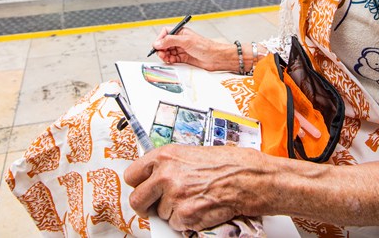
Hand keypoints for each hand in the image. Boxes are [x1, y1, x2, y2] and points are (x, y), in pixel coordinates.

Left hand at [124, 144, 263, 231]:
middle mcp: (165, 174)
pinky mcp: (185, 215)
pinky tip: (199, 206)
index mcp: (165, 156)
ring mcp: (174, 196)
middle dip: (146, 205)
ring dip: (172, 211)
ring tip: (192, 197)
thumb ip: (169, 165)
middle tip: (156, 204)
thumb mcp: (191, 153)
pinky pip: (175, 224)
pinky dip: (185, 221)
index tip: (143, 187)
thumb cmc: (226, 163)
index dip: (138, 184)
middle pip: (136, 200)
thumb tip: (154, 178)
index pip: (132, 175)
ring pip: (159, 214)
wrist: (247, 177)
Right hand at [150, 26, 233, 70]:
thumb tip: (158, 42)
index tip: (157, 45)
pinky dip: (170, 60)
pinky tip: (171, 61)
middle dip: (162, 49)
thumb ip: (170, 41)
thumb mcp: (185, 41)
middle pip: (165, 43)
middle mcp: (181, 40)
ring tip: (166, 58)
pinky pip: (173, 58)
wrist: (215, 57)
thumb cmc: (205, 46)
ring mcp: (182, 49)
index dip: (160, 39)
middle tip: (161, 54)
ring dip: (165, 55)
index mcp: (181, 32)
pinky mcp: (184, 58)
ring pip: (168, 52)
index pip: (166, 33)